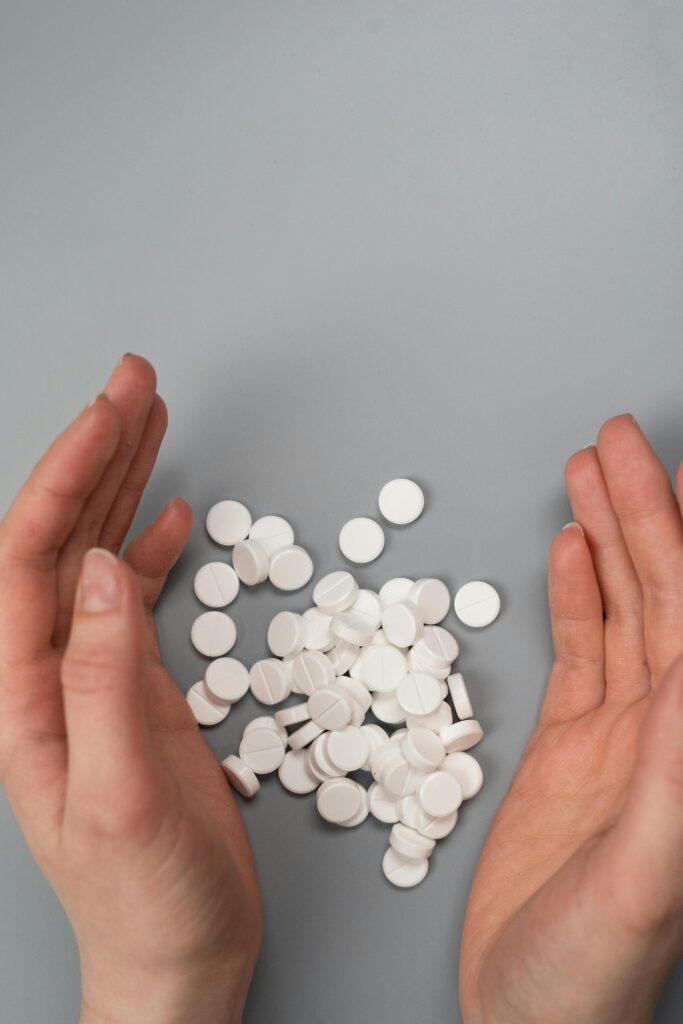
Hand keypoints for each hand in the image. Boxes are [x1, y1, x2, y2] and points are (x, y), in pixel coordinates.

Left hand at [0, 355, 261, 1023]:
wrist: (179, 951)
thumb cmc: (140, 895)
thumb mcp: (119, 793)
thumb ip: (105, 679)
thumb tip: (107, 571)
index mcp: (22, 693)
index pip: (29, 558)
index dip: (68, 478)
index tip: (111, 413)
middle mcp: (49, 671)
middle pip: (63, 538)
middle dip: (97, 453)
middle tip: (134, 382)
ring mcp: (95, 674)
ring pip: (103, 554)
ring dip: (126, 484)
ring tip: (153, 418)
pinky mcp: (138, 687)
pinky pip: (140, 597)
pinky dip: (156, 547)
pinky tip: (170, 513)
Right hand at [460, 415, 682, 1023]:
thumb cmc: (584, 983)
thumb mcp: (634, 884)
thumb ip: (672, 778)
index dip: (668, 528)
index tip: (642, 462)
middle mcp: (666, 734)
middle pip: (661, 594)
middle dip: (638, 509)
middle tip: (610, 442)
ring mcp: (620, 740)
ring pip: (622, 613)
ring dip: (607, 540)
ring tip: (586, 476)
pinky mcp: (574, 754)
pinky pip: (582, 655)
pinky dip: (575, 597)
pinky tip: (569, 556)